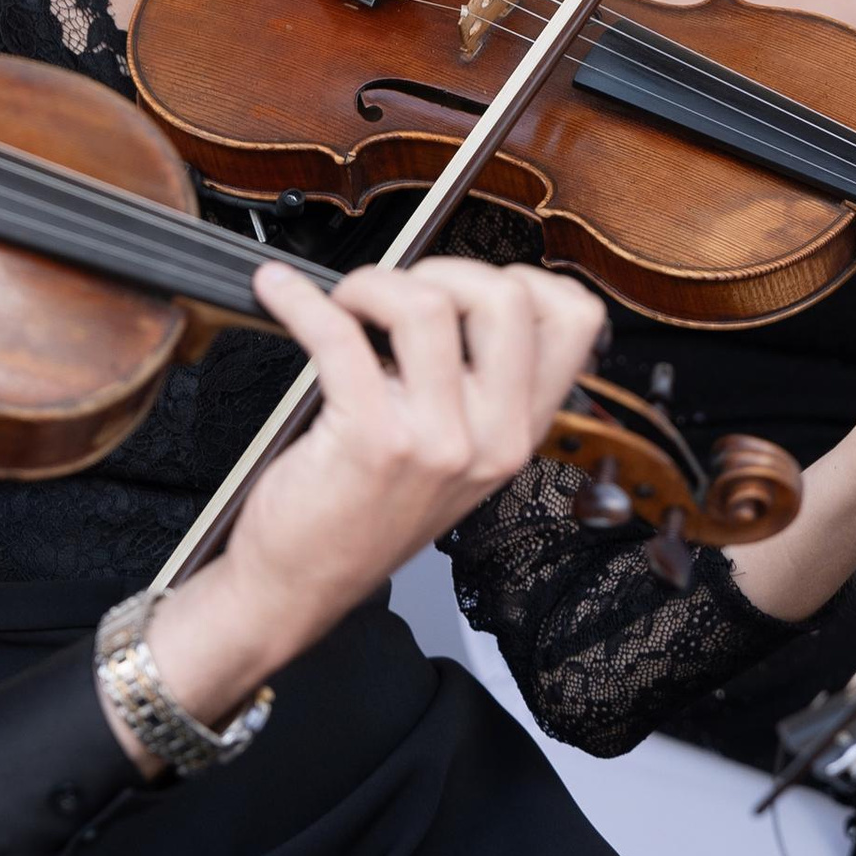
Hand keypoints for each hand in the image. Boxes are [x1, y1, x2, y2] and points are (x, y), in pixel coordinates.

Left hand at [138, 257, 603, 748]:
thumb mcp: (452, 459)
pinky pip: (339, 334)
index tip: (464, 284)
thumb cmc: (362, 512)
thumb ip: (472, 387)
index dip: (520, 278)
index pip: (574, 322)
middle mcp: (492, 438)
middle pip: (507, 297)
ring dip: (371, 283)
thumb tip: (443, 285)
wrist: (300, 586)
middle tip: (395, 294)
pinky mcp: (371, 439)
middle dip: (442, 268)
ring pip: (426, 304)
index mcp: (518, 433)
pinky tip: (280, 295)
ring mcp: (436, 442)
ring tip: (344, 305)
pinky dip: (299, 300)